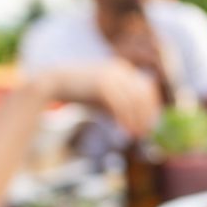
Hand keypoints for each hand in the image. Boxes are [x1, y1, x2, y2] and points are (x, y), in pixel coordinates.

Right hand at [39, 59, 161, 136]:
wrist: (55, 82)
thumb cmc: (81, 93)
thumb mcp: (105, 100)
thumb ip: (120, 108)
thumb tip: (137, 124)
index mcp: (124, 71)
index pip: (147, 89)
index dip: (152, 108)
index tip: (150, 125)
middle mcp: (120, 70)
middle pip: (143, 94)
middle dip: (146, 116)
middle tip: (144, 134)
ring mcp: (111, 75)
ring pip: (133, 100)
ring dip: (136, 120)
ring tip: (134, 135)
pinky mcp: (101, 83)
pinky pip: (119, 104)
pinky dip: (124, 119)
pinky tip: (123, 130)